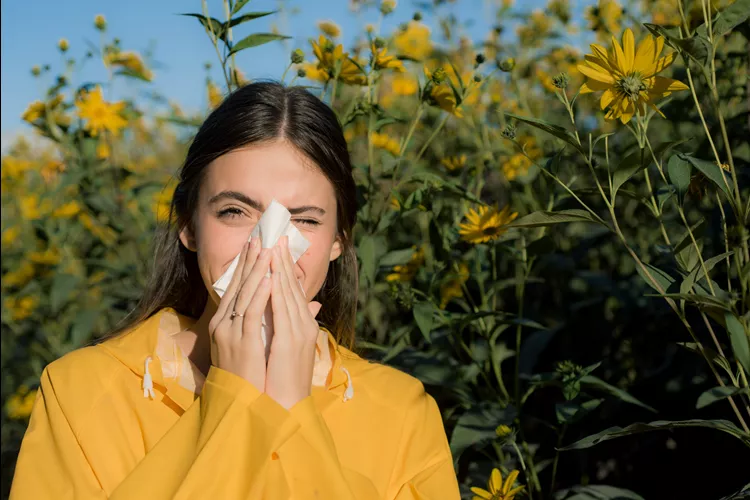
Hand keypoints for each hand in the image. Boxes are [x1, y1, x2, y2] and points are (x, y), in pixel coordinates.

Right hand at [208, 237, 272, 391]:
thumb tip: (303, 305)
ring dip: (256, 272)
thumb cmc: (250, 376)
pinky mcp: (240, 344)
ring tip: (267, 250)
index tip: (256, 245)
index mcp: (224, 324)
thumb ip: (272, 322)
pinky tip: (268, 280)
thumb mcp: (258, 344)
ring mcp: (229, 333)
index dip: (246, 266)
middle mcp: (222, 325)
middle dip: (249, 261)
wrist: (239, 405)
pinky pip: (250, 315)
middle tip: (259, 237)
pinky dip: (259, 296)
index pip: (236, 288)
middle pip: (237, 286)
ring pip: (243, 296)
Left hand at [265, 235, 322, 408]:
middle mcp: (303, 326)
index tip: (277, 249)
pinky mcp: (289, 341)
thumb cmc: (286, 380)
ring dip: (280, 270)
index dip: (285, 269)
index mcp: (303, 326)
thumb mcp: (289, 349)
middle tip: (275, 238)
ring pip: (288, 294)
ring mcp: (298, 332)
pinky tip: (271, 276)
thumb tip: (305, 309)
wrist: (289, 405)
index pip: (293, 292)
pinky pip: (282, 311)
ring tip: (272, 248)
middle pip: (292, 288)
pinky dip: (277, 292)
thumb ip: (295, 326)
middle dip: (283, 262)